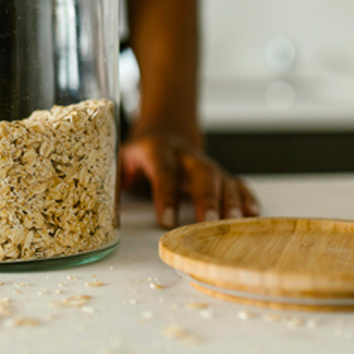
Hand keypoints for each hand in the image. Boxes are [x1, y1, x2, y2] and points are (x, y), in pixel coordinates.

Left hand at [120, 130, 258, 228]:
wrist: (166, 130)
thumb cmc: (142, 152)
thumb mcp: (122, 158)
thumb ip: (114, 180)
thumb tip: (101, 209)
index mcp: (158, 151)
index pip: (162, 172)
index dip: (164, 195)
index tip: (165, 220)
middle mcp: (186, 156)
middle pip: (201, 174)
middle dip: (206, 198)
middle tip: (208, 222)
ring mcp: (206, 164)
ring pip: (222, 180)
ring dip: (231, 202)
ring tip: (235, 223)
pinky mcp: (220, 174)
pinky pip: (236, 184)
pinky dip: (246, 198)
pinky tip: (253, 215)